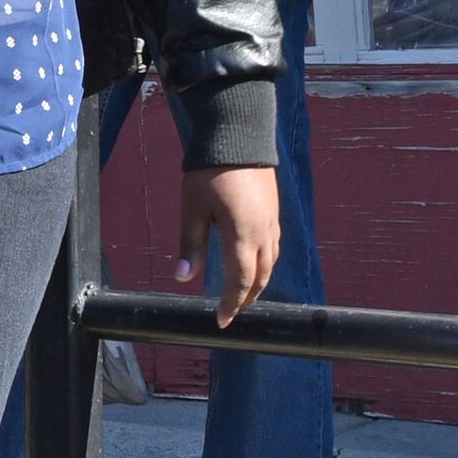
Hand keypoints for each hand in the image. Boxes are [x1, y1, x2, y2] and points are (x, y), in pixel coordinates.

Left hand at [177, 165, 281, 326]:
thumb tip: (182, 278)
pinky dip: (265, 263)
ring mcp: (272, 220)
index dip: (232, 305)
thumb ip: (191, 245)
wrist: (238, 135)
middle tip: (230, 312)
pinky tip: (253, 262)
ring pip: (271, 262)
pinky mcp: (274, 210)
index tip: (221, 322)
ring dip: (258, 282)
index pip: (241, 282)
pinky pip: (274, 246)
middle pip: (261, 278)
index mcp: (243, 235)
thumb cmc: (210, 171)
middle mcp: (264, 232)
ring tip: (242, 293)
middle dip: (246, 299)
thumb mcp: (193, 208)